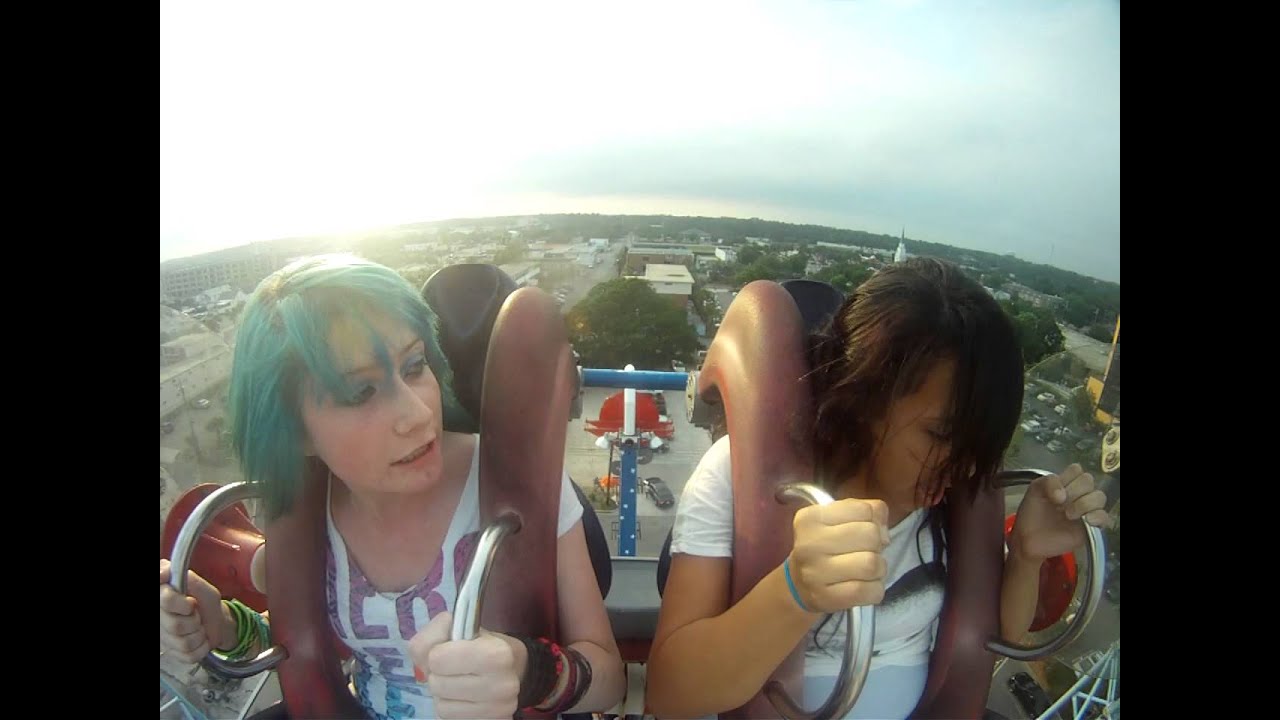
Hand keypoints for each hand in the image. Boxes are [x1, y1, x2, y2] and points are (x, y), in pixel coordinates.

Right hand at [160, 558, 233, 663]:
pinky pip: (189, 656)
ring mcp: (164, 639)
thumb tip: (164, 572)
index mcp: (161, 599)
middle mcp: (158, 619)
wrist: (216, 620)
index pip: (165, 600)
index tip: (190, 602)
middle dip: (194, 620)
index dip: (180, 603)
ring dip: (199, 634)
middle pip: (175, 625)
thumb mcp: (198, 585)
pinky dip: (202, 647)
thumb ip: (183, 577)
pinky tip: (200, 639)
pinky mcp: (173, 654)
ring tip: (199, 626)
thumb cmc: (204, 601)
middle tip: (196, 614)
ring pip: (183, 643)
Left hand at [408, 611, 524, 719]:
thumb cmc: (480, 644)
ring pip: (441, 706)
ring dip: (444, 693)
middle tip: (454, 668)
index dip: (437, 653)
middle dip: (439, 674)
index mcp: (495, 654)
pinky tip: (465, 697)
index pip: (437, 659)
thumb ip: (432, 635)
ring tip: (459, 681)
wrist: (514, 667)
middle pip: (436, 684)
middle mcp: (502, 685)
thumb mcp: (457, 626)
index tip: (450, 651)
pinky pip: (449, 718)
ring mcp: (498, 709)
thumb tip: (423, 659)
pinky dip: (451, 707)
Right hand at [787, 498, 889, 613]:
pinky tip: (865, 587)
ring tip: (866, 571)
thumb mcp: (839, 519)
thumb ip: (868, 510)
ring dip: (879, 568)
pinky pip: (870, 591)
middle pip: (870, 535)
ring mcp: (815, 573)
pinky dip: (876, 589)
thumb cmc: (826, 547)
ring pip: (872, 564)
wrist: (799, 585)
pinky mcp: (826, 598)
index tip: (862, 531)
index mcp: (810, 518)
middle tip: (865, 552)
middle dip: (877, 545)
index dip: (873, 520)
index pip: (863, 510)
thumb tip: (884, 531)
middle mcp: (809, 544)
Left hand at [1010, 464, 1111, 563]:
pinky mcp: (1091, 526)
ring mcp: (1086, 509)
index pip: (1077, 470)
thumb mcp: (1035, 490)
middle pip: (1088, 481)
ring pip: (1099, 496)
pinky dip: (1097, 516)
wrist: (1029, 538)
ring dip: (1083, 503)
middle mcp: (1078, 493)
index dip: (1067, 478)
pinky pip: (1104, 516)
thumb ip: (1049, 482)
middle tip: (1059, 505)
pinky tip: (1085, 520)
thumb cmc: (1032, 513)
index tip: (1055, 493)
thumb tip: (1063, 495)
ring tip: (1068, 515)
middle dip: (1073, 491)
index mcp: (1065, 482)